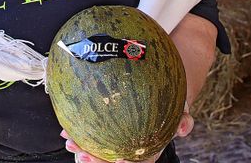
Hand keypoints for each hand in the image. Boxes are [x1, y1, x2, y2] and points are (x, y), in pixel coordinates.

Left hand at [60, 111, 193, 162]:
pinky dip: (78, 134)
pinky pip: (90, 138)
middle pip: (111, 161)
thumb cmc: (170, 104)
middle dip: (95, 160)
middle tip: (81, 152)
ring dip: (82, 150)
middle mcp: (129, 151)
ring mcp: (115, 144)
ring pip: (97, 153)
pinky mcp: (103, 134)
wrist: (159, 93)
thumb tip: (185, 129)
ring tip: (69, 142)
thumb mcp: (180, 111)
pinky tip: (66, 130)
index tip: (118, 161)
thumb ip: (183, 120)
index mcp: (147, 151)